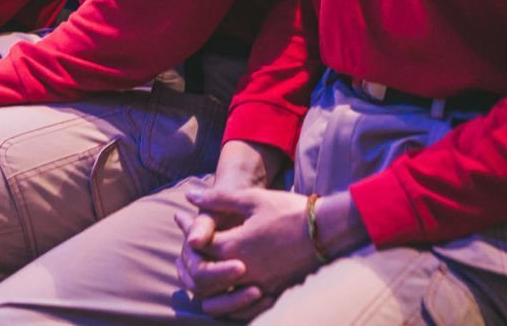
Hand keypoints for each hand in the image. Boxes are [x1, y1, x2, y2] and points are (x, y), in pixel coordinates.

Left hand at [179, 187, 317, 317]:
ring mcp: (259, 286)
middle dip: (192, 263)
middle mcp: (243, 272)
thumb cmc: (289, 210)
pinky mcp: (274, 294)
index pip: (198, 247)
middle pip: (203, 279)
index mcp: (235, 246)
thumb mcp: (252, 198)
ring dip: (208, 290)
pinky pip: (244, 310)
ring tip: (203, 271)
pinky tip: (228, 288)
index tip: (180, 219)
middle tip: (188, 247)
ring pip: (220, 303)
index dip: (186, 231)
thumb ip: (217, 199)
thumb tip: (189, 197)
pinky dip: (231, 304)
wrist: (326, 230)